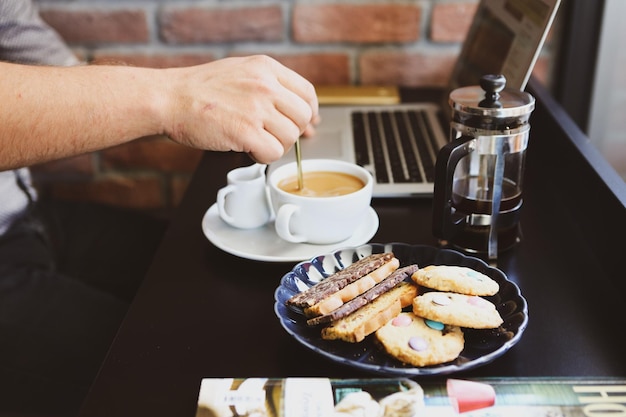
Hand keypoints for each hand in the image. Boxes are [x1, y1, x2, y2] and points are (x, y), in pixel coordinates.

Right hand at [162, 55, 318, 163]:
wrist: (169, 98)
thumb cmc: (200, 89)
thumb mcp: (241, 72)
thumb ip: (271, 88)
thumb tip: (306, 118)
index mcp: (266, 68)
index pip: (306, 92)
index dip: (309, 112)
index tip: (304, 123)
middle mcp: (265, 85)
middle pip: (302, 117)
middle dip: (291, 132)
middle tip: (272, 135)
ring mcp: (256, 108)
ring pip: (289, 137)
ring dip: (275, 146)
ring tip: (255, 142)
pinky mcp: (245, 132)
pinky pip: (273, 153)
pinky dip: (263, 157)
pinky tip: (248, 150)